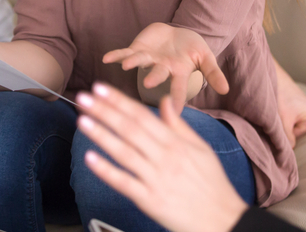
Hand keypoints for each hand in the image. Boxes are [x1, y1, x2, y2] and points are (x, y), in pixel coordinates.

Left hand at [77, 83, 247, 231]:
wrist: (223, 220)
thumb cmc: (212, 183)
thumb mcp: (201, 148)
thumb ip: (178, 124)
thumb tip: (165, 101)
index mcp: (176, 143)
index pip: (142, 115)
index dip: (119, 101)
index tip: (101, 88)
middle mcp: (164, 157)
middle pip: (129, 129)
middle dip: (104, 111)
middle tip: (83, 97)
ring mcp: (156, 179)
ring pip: (124, 152)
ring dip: (101, 134)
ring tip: (82, 120)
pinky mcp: (150, 201)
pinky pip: (124, 183)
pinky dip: (106, 171)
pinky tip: (90, 158)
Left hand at [102, 23, 228, 114]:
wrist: (178, 34)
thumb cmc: (192, 48)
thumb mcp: (206, 57)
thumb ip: (213, 72)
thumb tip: (226, 90)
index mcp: (178, 72)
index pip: (180, 87)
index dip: (178, 98)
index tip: (176, 111)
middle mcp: (161, 69)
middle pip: (158, 74)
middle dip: (154, 78)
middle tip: (149, 84)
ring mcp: (148, 60)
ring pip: (140, 62)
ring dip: (134, 62)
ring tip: (128, 65)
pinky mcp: (137, 50)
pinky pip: (124, 52)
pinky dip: (116, 55)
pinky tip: (106, 58)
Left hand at [275, 61, 305, 146]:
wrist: (269, 73)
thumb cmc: (280, 95)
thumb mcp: (283, 122)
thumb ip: (286, 140)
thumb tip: (285, 157)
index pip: (297, 139)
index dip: (284, 135)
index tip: (277, 126)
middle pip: (292, 132)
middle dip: (281, 128)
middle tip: (273, 119)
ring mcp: (301, 107)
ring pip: (286, 124)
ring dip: (277, 121)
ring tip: (272, 112)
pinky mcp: (291, 102)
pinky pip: (283, 116)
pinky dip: (276, 114)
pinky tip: (271, 108)